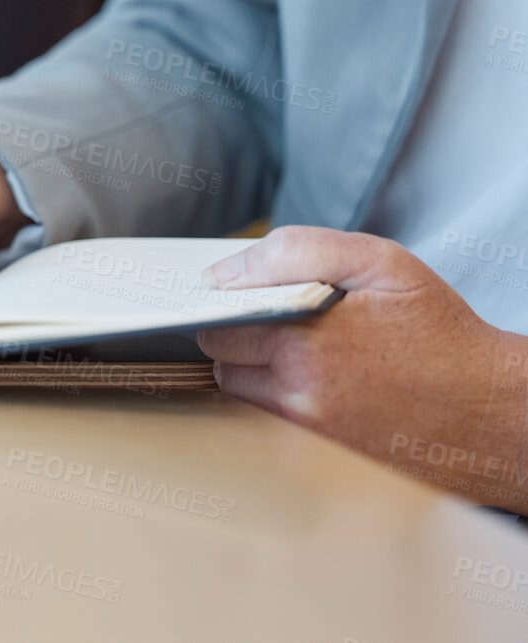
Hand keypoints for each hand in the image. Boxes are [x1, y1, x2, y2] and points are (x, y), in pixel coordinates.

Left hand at [199, 226, 527, 512]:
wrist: (494, 412)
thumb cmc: (438, 330)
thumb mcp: (380, 263)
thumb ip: (295, 251)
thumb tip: (223, 271)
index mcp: (306, 343)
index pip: (216, 321)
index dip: (229, 302)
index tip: (244, 295)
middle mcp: (299, 394)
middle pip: (221, 358)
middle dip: (239, 334)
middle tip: (280, 319)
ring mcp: (306, 433)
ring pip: (240, 391)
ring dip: (255, 369)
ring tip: (302, 350)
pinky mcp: (316, 459)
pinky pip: (268, 419)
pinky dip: (278, 397)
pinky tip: (316, 381)